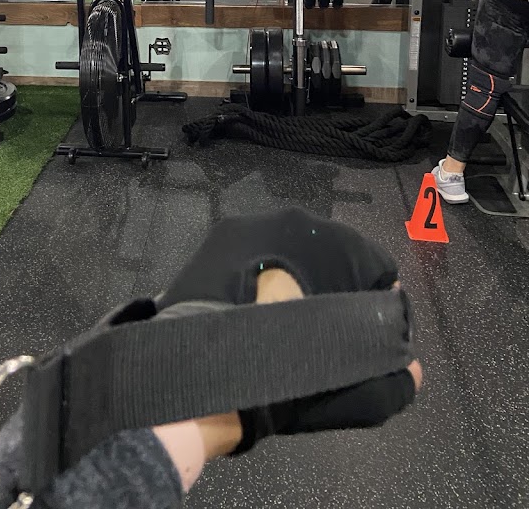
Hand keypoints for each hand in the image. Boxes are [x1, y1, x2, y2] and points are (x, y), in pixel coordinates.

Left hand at [159, 209, 418, 450]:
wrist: (207, 372)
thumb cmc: (290, 374)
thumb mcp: (361, 394)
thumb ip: (397, 376)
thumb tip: (407, 364)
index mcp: (343, 244)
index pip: (379, 269)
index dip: (374, 307)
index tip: (356, 338)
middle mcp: (299, 220)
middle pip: (332, 256)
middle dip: (331, 289)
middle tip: (315, 332)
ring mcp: (254, 222)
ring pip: (289, 252)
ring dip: (290, 278)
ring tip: (276, 322)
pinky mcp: (219, 235)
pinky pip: (251, 253)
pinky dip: (254, 275)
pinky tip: (246, 309)